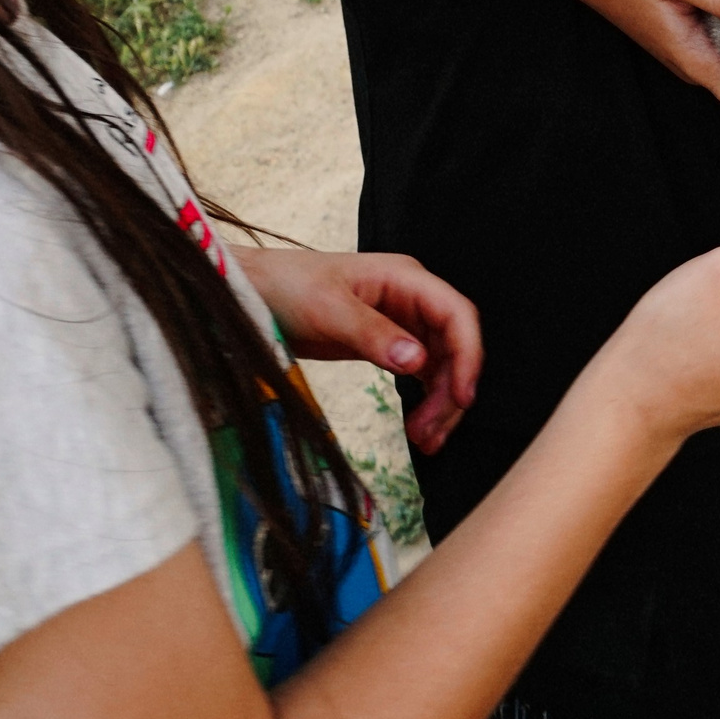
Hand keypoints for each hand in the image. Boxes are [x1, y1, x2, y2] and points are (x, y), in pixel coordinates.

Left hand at [231, 248, 481, 454]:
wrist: (252, 293)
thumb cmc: (286, 287)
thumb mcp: (328, 310)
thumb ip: (373, 334)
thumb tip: (417, 361)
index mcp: (405, 278)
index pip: (456, 314)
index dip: (468, 355)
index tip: (463, 396)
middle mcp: (411, 298)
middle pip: (453, 344)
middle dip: (451, 389)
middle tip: (432, 432)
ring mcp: (400, 321)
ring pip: (440, 364)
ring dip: (439, 402)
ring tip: (425, 440)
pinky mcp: (386, 342)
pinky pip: (419, 374)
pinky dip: (423, 401)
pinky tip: (418, 428)